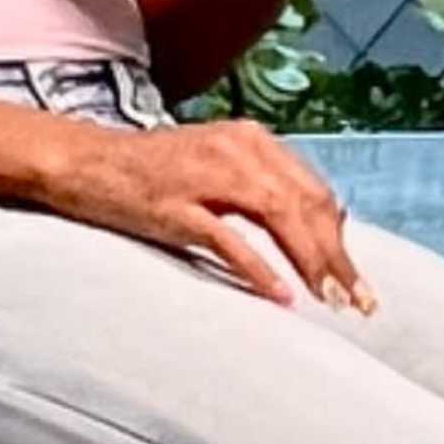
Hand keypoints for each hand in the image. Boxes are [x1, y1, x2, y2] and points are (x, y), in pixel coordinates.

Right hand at [47, 109, 372, 308]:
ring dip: (311, 261)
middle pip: (306, 204)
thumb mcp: (218, 169)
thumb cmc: (153, 173)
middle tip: (358, 302)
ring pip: (278, 216)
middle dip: (337, 257)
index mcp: (252, 140)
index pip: (315, 192)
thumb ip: (264, 189)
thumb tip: (319, 227)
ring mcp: (205, 175)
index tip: (357, 281)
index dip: (340, 239)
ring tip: (331, 300)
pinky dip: (259, 268)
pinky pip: (228, 238)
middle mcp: (237, 150)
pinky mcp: (174, 204)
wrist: (85, 161)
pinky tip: (280, 295)